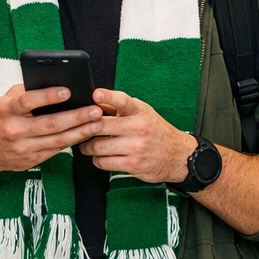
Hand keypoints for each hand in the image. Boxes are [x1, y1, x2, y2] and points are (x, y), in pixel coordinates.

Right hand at [0, 84, 106, 175]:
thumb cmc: (1, 118)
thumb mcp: (7, 100)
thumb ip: (27, 91)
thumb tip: (55, 81)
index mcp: (7, 110)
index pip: (27, 101)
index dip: (47, 96)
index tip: (67, 91)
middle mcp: (14, 130)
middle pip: (49, 124)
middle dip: (75, 117)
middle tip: (94, 110)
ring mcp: (23, 148)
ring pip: (57, 141)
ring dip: (80, 132)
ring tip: (96, 123)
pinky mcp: (31, 161)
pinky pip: (56, 150)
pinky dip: (72, 142)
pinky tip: (85, 134)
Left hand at [79, 89, 194, 183]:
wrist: (178, 156)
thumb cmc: (155, 131)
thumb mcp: (142, 113)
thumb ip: (119, 108)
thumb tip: (95, 101)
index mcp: (140, 111)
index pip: (122, 101)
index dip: (108, 96)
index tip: (96, 94)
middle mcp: (138, 127)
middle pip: (101, 125)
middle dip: (86, 128)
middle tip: (80, 129)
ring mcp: (136, 147)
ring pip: (98, 146)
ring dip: (88, 147)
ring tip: (87, 146)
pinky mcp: (133, 164)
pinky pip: (104, 162)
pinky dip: (97, 160)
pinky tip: (100, 157)